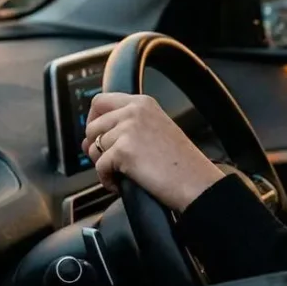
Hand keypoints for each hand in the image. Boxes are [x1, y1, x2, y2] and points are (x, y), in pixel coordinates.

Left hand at [83, 93, 226, 211]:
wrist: (195, 182)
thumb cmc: (181, 164)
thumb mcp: (156, 130)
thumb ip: (126, 126)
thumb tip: (91, 139)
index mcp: (143, 103)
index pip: (101, 101)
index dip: (93, 120)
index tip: (96, 136)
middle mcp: (134, 111)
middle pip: (92, 125)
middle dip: (95, 147)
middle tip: (108, 162)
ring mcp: (128, 129)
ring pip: (95, 147)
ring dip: (104, 165)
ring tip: (122, 174)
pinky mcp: (123, 150)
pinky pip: (100, 167)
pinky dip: (106, 180)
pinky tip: (121, 184)